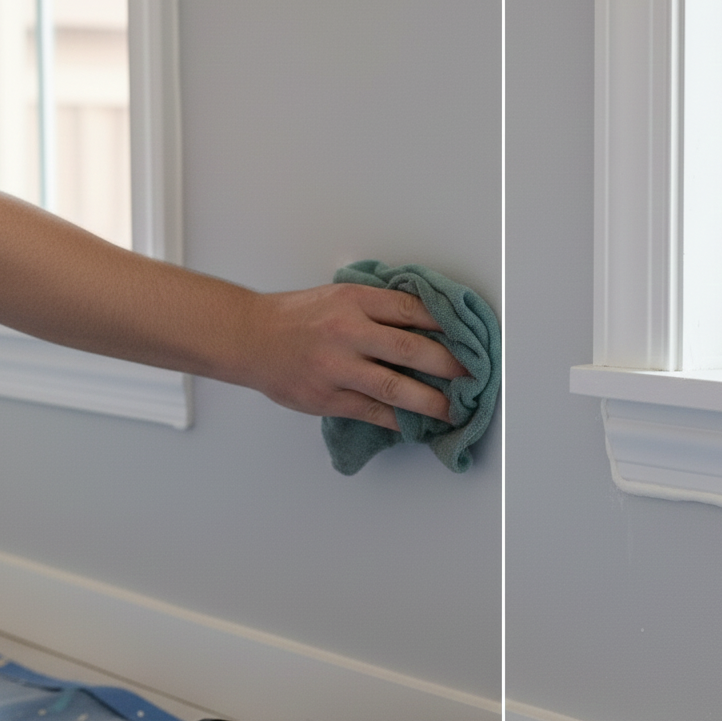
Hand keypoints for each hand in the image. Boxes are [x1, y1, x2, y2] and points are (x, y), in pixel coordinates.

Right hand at [243, 283, 465, 429]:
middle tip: (473, 376)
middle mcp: (348, 332)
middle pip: (411, 349)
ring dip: (431, 401)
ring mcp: (337, 367)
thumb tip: (427, 323)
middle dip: (450, 365)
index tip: (469, 337)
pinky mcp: (327, 398)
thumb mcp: (339, 296)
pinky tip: (418, 424)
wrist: (249, 338)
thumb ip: (378, 308)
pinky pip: (373, 412)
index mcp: (355, 300)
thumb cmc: (297, 316)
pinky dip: (399, 420)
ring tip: (454, 409)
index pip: (412, 310)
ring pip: (395, 387)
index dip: (446, 325)